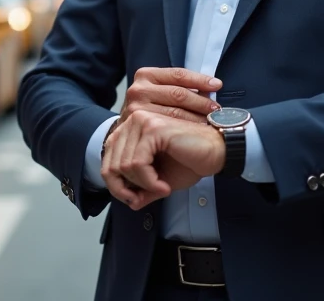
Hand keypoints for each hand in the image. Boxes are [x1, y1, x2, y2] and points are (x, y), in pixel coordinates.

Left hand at [101, 110, 224, 209]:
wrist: (215, 153)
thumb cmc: (190, 161)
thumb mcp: (159, 181)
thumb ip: (141, 190)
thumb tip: (129, 202)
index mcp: (130, 130)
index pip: (108, 162)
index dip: (116, 187)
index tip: (135, 199)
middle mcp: (133, 121)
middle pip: (112, 165)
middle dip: (127, 189)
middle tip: (145, 198)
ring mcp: (142, 122)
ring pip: (124, 166)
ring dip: (142, 186)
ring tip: (161, 189)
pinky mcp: (153, 129)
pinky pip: (137, 164)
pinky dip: (149, 182)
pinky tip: (164, 187)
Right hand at [121, 67, 222, 124]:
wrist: (125, 133)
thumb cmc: (149, 109)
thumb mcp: (159, 91)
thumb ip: (179, 87)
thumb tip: (211, 87)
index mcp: (146, 75)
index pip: (178, 75)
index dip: (200, 79)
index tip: (217, 85)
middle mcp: (138, 90)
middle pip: (178, 94)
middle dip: (201, 102)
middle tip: (217, 109)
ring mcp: (136, 109)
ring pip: (175, 113)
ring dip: (197, 118)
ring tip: (212, 122)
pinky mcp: (137, 128)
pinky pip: (168, 128)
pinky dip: (185, 129)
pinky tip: (197, 133)